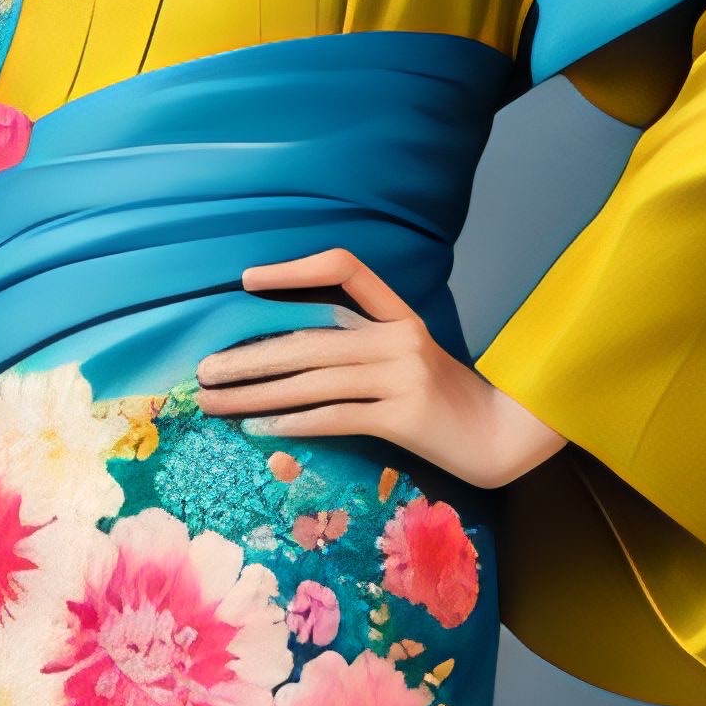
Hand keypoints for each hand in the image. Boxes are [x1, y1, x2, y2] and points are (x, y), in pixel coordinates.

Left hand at [194, 248, 565, 490]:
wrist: (502, 436)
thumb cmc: (446, 402)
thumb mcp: (411, 359)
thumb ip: (364, 348)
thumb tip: (292, 355)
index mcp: (399, 315)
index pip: (346, 269)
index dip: (294, 270)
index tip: (247, 282)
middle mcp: (399, 336)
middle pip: (308, 338)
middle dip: (248, 355)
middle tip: (204, 369)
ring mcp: (402, 374)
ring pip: (312, 379)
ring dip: (255, 393)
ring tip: (216, 402)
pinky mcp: (404, 414)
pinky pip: (334, 415)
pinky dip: (291, 423)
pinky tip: (258, 427)